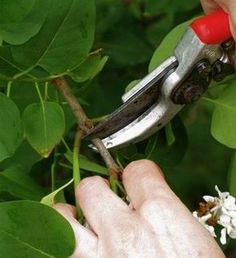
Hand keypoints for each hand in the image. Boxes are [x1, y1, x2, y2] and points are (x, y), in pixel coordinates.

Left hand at [54, 160, 223, 257]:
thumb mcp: (195, 245)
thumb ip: (167, 217)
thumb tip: (150, 206)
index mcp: (160, 216)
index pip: (137, 171)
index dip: (138, 174)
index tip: (137, 181)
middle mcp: (124, 231)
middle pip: (92, 187)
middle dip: (99, 191)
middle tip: (104, 203)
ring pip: (60, 217)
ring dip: (66, 217)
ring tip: (74, 221)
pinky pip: (59, 254)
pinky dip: (64, 249)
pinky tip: (76, 252)